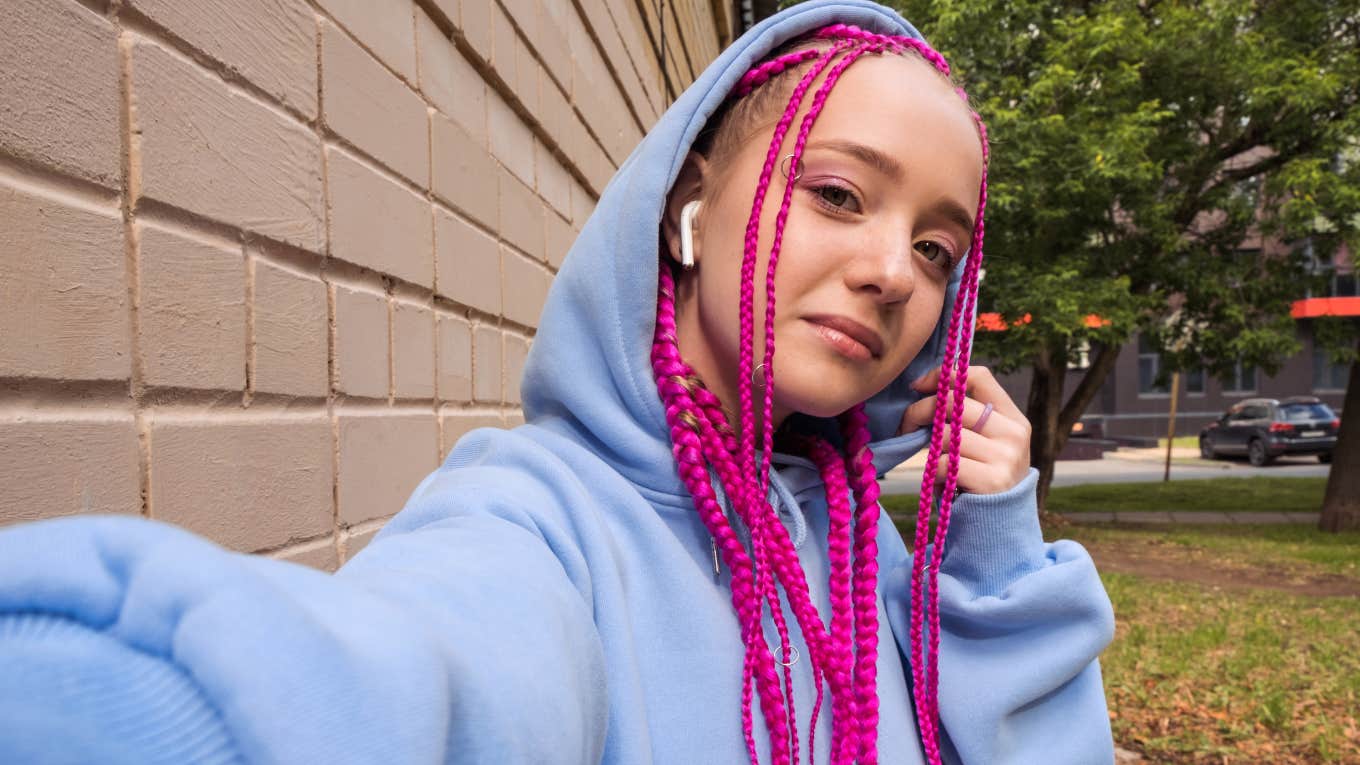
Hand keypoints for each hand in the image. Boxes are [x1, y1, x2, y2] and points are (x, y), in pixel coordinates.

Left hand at [898, 365, 1031, 494]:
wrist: (999, 528)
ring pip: (946, 435)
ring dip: (930, 449)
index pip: (979, 377)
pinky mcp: (991, 481)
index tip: (918, 387)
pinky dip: (934, 473)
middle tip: (906, 425)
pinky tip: (942, 483)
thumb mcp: (986, 444)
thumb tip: (924, 386)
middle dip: (921, 411)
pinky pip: (943, 464)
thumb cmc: (981, 479)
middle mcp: (1013, 433)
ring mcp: (1005, 457)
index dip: (944, 376)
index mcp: (1013, 418)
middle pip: (955, 403)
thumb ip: (967, 418)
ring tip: (937, 464)